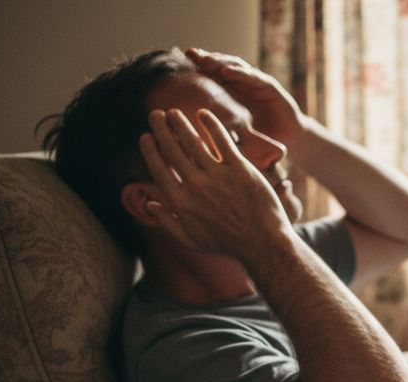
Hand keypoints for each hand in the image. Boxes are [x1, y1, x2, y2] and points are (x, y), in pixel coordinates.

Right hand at [138, 108, 288, 256]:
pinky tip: (203, 114)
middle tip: (156, 114)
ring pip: (193, 141)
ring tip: (175, 112)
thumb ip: (167, 223)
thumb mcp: (191, 240)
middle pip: (172, 149)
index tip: (145, 136)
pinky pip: (222, 140)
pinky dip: (211, 125)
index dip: (150, 149)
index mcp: (180, 202)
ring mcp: (217, 176)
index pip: (158, 168)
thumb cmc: (226, 244)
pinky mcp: (240, 169)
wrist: (262, 243)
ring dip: (181, 123)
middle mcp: (195, 186)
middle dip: (161, 128)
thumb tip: (150, 204)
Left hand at [185, 48, 306, 150]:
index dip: (197, 67)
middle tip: (190, 54)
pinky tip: (227, 71)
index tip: (179, 63)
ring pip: (236, 66)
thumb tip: (185, 134)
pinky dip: (241, 73)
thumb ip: (214, 127)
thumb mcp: (231, 131)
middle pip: (222, 66)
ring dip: (220, 61)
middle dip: (206, 59)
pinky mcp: (271, 87)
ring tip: (206, 60)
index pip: (212, 74)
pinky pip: (254, 77)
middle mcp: (243, 84)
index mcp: (232, 92)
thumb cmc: (259, 138)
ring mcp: (256, 83)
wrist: (288, 141)